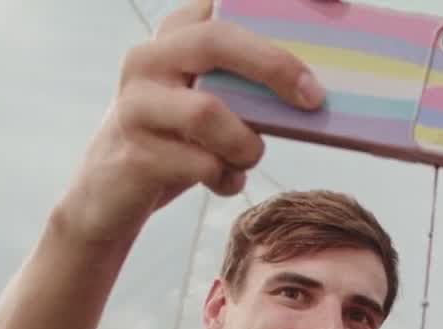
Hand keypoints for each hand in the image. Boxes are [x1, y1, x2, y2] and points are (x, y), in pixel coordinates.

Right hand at [60, 0, 325, 240]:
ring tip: (248, 157)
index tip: (333, 3)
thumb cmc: (178, 140)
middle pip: (215, 41)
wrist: (109, 195)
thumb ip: (248, 83)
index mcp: (175, 35)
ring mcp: (135, 105)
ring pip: (207, 112)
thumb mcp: (213, 100)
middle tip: (313, 98)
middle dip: (274, 66)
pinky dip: (227, 177)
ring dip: (246, 143)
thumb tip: (317, 91)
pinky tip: (225, 180)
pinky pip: (201, 164)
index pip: (221, 0)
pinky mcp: (133, 154)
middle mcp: (149, 59)